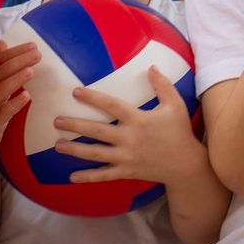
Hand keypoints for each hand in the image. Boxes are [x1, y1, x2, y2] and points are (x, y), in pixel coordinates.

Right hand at [0, 40, 39, 156]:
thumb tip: (3, 44)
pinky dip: (13, 104)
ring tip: (30, 71)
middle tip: (36, 54)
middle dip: (18, 62)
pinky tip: (26, 96)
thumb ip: (0, 67)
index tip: (33, 45)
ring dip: (14, 80)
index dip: (14, 53)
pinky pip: (1, 113)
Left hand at [53, 65, 204, 184]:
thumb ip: (163, 85)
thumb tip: (152, 67)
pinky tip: (72, 177)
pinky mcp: (127, 171)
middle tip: (57, 121)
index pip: (112, 106)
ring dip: (75, 150)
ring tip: (57, 145)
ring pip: (95, 153)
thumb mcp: (175, 106)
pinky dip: (88, 177)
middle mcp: (130, 138)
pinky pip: (104, 175)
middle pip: (97, 131)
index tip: (76, 92)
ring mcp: (127, 156)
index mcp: (139, 120)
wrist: (185, 164)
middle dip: (75, 125)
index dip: (93, 98)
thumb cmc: (180, 132)